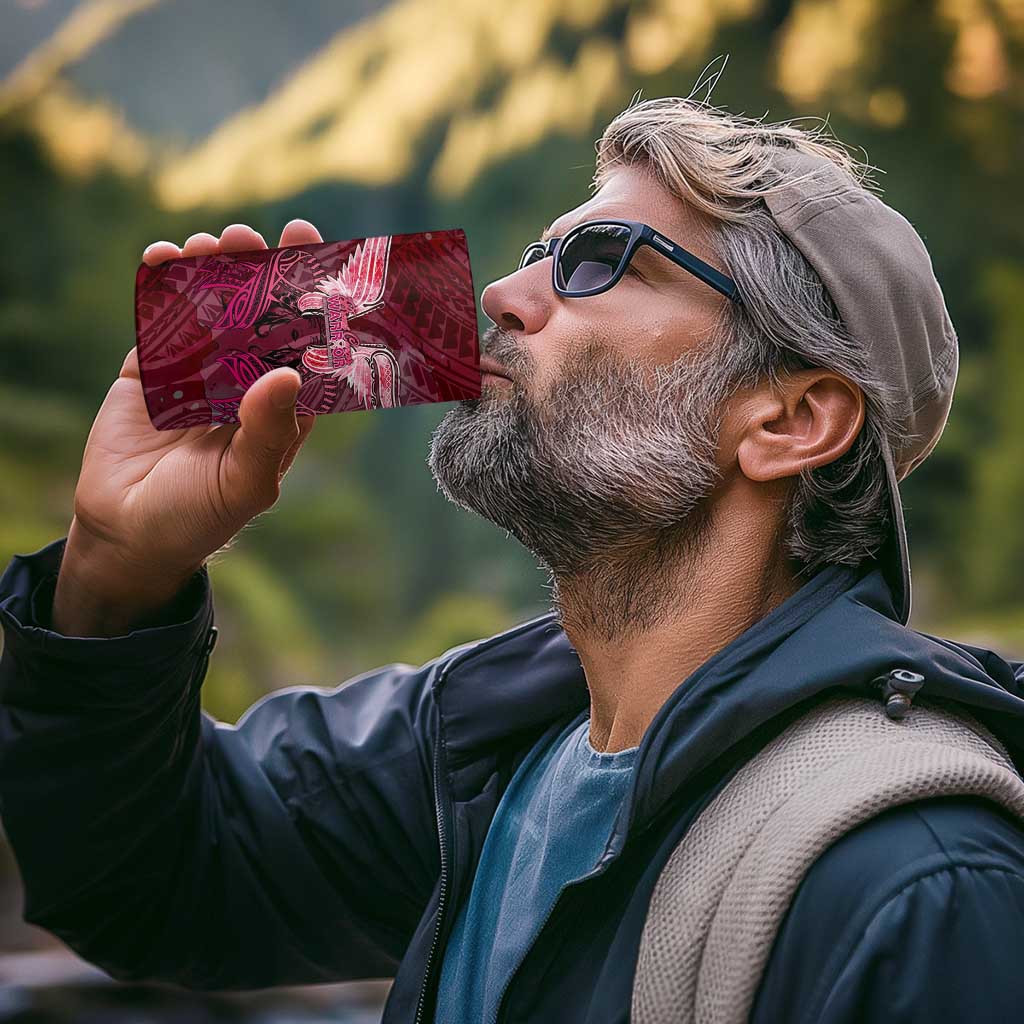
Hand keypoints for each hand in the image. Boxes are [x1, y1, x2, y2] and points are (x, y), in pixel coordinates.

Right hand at [53, 220, 323, 633]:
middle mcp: (245, 382)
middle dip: (261, 273)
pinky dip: (162, 286)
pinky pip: (160, 319)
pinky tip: (164, 258)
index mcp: (282, 408)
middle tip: (254, 237)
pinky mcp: (152, 368)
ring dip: (213, 271)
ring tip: (212, 243)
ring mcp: (198, 371)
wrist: (127, 534)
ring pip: (211, 308)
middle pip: (260, 316)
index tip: (317, 261)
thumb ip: (268, 432)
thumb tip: (289, 373)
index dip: (313, 303)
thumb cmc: (200, 517)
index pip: (305, 347)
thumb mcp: (244, 483)